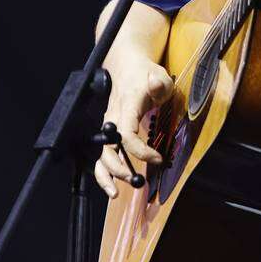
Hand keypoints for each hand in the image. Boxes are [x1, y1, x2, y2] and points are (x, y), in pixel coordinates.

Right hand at [94, 51, 172, 197]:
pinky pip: (102, 156)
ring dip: (106, 176)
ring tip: (115, 193)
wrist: (127, 67)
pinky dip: (103, 173)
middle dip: (119, 168)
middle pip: (108, 150)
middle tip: (136, 180)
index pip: (126, 134)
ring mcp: (108, 127)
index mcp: (125, 107)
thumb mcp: (158, 75)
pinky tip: (111, 187)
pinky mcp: (109, 133)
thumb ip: (159, 84)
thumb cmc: (145, 74)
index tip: (157, 158)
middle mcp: (112, 119)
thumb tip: (156, 85)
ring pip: (101, 156)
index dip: (140, 150)